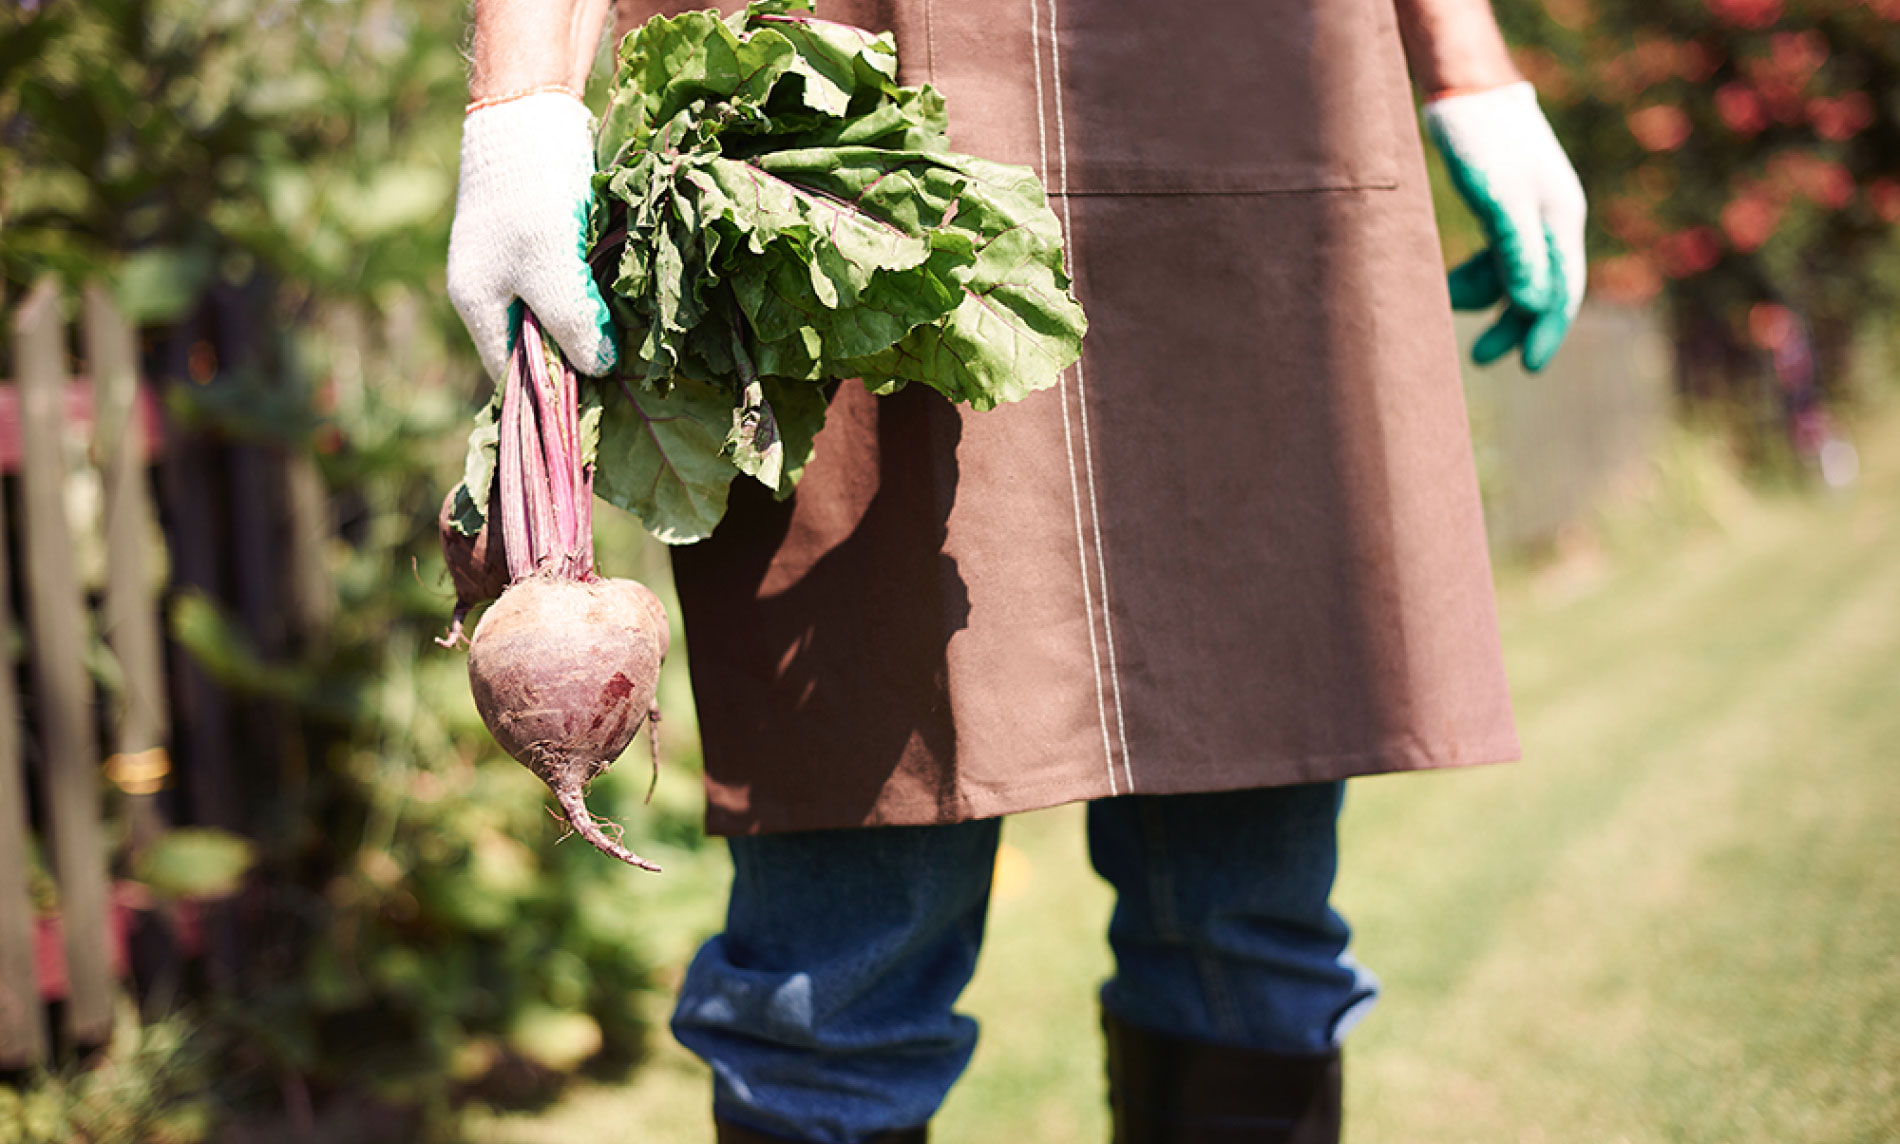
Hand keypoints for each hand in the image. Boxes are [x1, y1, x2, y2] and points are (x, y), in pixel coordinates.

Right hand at [448, 90, 616, 380]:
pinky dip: (596, 296)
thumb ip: (574, 326)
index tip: (598, 408)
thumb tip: (598, 369)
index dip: (551, 393)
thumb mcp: (554, 271)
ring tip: (634, 349)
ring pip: (558, 315)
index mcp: (478, 305)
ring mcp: (517, 263)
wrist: (532, 111)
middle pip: (536, 347)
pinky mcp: (544, 240)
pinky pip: (571, 284)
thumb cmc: (533, 196)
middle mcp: (492, 290)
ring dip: (591, 329)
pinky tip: (629, 307)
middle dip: (577, 361)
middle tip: (626, 382)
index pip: (510, 374)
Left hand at [1425, 82, 1586, 372]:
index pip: (1562, 291)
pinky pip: (1497, 253)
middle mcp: (1552, 219)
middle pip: (1540, 287)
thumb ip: (1516, 253)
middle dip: (1512, 325)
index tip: (1529, 369)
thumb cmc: (1482, 142)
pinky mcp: (1503, 204)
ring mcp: (1529, 211)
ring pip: (1514, 272)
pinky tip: (1449, 283)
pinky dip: (1477, 272)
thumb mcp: (1498, 200)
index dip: (1545, 332)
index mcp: (1559, 220)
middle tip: (1480, 358)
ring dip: (1486, 297)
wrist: (1465, 89)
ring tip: (1448, 305)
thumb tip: (1529, 307)